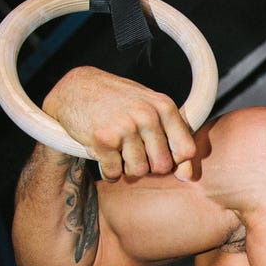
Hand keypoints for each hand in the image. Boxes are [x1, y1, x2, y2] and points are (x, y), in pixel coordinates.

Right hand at [42, 65, 199, 181]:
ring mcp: (125, 127)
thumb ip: (174, 139)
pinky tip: (104, 155)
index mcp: (164, 107)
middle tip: (133, 150)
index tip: (158, 151)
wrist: (77, 88)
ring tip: (118, 150)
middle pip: (162, 166)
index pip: (187, 151)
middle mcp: (147, 116)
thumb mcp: (151, 110)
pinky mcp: (103, 139)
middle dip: (148, 165)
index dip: (174, 160)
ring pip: (138, 172)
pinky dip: (108, 171)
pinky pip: (114, 173)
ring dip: (126, 168)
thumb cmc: (120, 103)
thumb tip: (188, 178)